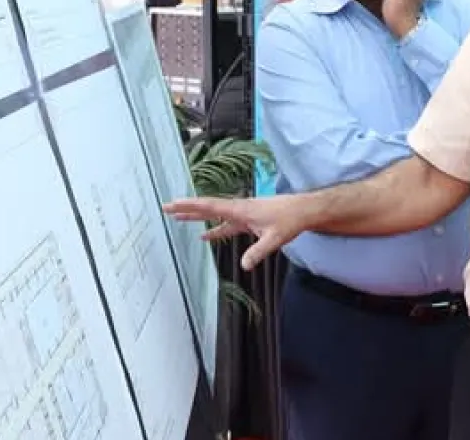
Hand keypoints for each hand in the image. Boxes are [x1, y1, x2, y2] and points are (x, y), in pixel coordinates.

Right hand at [163, 194, 312, 269]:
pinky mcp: (247, 220)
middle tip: (166, 207)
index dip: (191, 205)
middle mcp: (238, 209)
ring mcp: (242, 214)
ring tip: (178, 219)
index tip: (173, 203)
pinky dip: (214, 230)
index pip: (210, 206)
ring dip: (197, 217)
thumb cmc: (290, 220)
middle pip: (207, 208)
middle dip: (186, 208)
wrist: (303, 210)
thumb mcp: (274, 238)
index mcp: (240, 209)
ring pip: (214, 215)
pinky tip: (204, 237)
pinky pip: (225, 225)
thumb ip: (258, 252)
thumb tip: (244, 266)